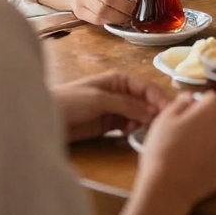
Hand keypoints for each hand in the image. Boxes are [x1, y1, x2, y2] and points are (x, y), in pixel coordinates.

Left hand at [53, 71, 170, 142]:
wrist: (46, 118)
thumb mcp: (100, 100)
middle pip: (144, 101)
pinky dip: (132, 130)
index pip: (145, 87)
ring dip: (143, 122)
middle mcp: (120, 92)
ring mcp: (114, 109)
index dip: (158, 98)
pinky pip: (128, 126)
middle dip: (153, 111)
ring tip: (142, 131)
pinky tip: (130, 135)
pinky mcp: (109, 124)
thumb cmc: (71, 102)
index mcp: (119, 79)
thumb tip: (152, 111)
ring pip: (138, 114)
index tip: (169, 112)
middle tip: (161, 126)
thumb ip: (126, 105)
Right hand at [136, 92, 215, 205]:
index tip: (191, 113)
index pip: (215, 98)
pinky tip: (202, 165)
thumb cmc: (163, 149)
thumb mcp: (164, 119)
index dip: (202, 103)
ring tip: (196, 153)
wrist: (168, 187)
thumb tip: (190, 96)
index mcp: (211, 110)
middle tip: (191, 134)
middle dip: (210, 122)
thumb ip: (180, 103)